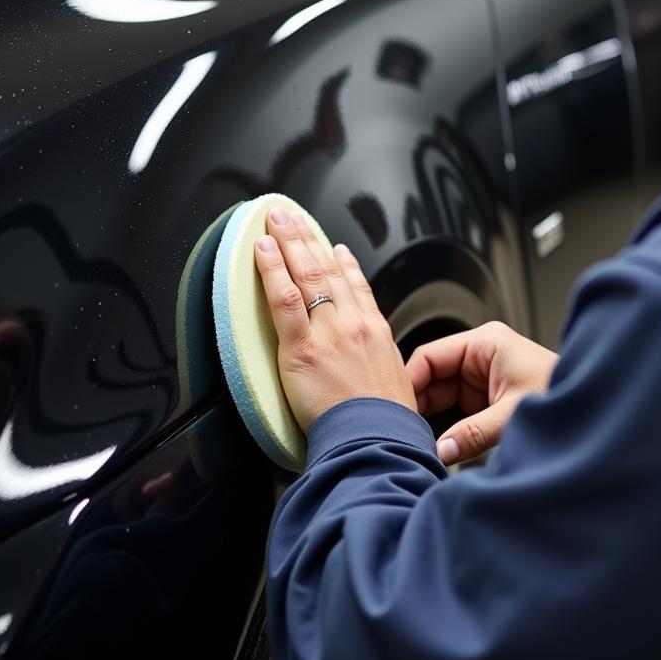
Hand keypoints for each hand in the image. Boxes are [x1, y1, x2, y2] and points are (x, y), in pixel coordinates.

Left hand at [254, 208, 415, 432]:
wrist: (377, 442)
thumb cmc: (384, 426)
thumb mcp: (396, 387)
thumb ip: (378, 369)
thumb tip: (371, 373)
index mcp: (377, 334)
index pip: (358, 288)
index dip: (344, 264)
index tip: (335, 250)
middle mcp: (354, 325)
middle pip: (328, 271)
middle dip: (308, 240)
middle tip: (292, 218)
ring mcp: (329, 332)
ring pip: (307, 275)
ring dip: (290, 242)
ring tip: (275, 222)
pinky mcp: (303, 347)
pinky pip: (284, 299)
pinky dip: (273, 270)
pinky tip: (263, 251)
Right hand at [406, 322, 556, 465]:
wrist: (600, 408)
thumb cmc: (566, 395)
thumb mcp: (513, 416)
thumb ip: (472, 433)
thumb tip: (440, 450)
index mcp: (485, 343)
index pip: (429, 356)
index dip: (409, 384)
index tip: (395, 410)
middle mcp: (482, 356)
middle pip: (432, 376)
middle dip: (418, 404)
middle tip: (401, 431)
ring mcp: (485, 377)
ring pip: (442, 395)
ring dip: (432, 418)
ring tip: (416, 439)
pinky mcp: (490, 398)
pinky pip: (457, 409)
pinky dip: (447, 426)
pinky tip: (439, 443)